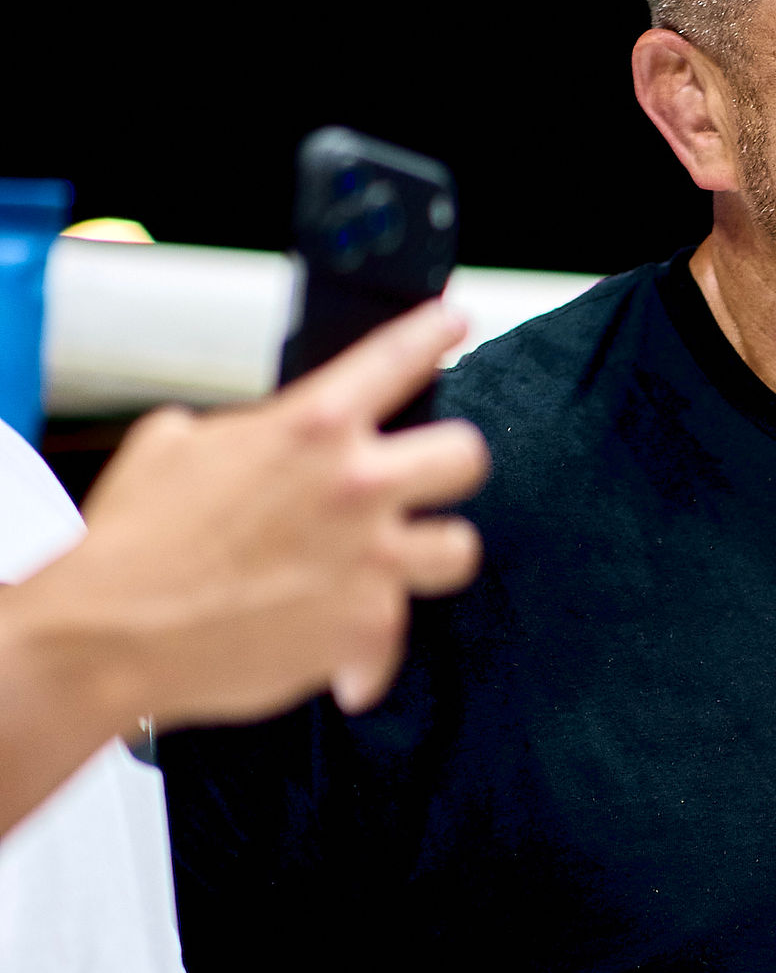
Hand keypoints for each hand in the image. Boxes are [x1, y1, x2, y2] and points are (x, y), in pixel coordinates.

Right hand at [66, 302, 487, 724]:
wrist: (114, 633)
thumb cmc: (135, 543)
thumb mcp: (173, 446)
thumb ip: (243, 433)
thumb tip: (257, 442)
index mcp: (310, 425)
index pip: (395, 358)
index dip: (433, 332)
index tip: (451, 323)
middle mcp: (356, 487)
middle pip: (465, 456)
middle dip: (446, 463)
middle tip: (423, 477)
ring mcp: (371, 561)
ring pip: (458, 548)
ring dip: (429, 551)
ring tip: (398, 560)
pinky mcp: (367, 629)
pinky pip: (397, 631)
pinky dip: (366, 646)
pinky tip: (335, 649)